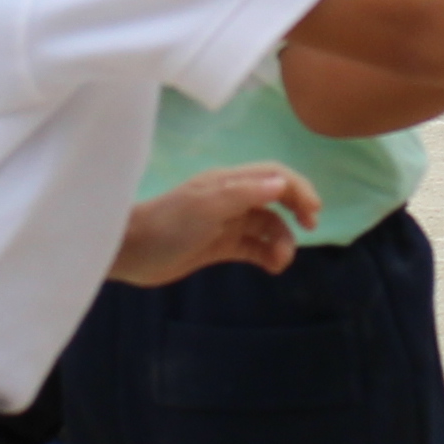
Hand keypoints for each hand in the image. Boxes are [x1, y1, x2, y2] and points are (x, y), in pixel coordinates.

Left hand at [115, 164, 315, 287]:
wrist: (130, 252)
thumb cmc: (167, 225)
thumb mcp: (207, 206)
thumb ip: (244, 194)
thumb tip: (282, 184)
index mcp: (228, 182)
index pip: (273, 175)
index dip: (297, 188)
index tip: (312, 211)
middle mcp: (230, 198)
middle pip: (275, 198)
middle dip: (295, 210)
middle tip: (310, 229)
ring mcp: (225, 223)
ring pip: (266, 226)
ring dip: (280, 241)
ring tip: (281, 261)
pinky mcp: (219, 246)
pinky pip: (253, 247)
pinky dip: (267, 255)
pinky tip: (272, 268)